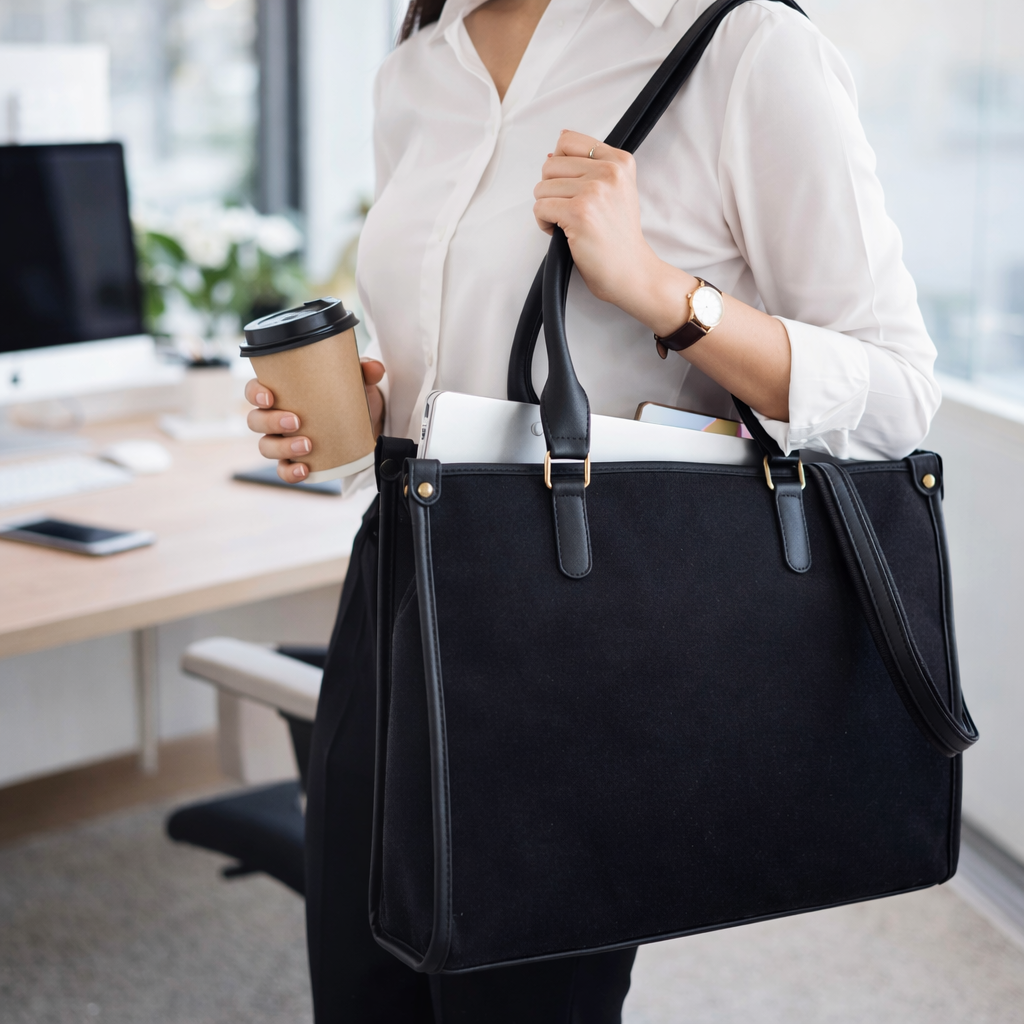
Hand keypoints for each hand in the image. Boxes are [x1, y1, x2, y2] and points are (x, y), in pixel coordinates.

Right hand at [244, 359, 386, 482]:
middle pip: (256, 420)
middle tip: (296, 421)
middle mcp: (276, 417)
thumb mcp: (359, 382)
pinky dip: (290, 472)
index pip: (254, 391)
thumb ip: (366, 370)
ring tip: (307, 445)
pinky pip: (283, 470)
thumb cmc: (351, 397)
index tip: (269, 397)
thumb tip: (374, 368)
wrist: (368, 426)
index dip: (255, 394)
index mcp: (282, 392)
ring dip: (282, 447)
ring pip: (266, 446)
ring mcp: (284, 441)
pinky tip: (304, 469)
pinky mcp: (297, 461)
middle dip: (271, 422)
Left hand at [533, 130, 694, 334]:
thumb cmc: (619, 238)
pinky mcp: (579, 213)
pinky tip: (562, 233)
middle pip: (550, 165)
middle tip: (569, 211)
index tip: (571, 187)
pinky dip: (544, 223)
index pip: (567, 141)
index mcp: (620, 161)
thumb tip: (551, 154)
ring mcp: (594, 191)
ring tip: (568, 223)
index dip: (559, 166)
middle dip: (551, 190)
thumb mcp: (616, 191)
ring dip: (547, 208)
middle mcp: (609, 171)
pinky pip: (540, 207)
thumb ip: (589, 168)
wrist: (632, 272)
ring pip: (541, 188)